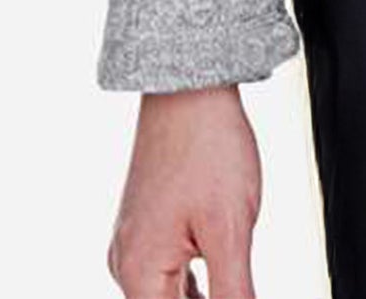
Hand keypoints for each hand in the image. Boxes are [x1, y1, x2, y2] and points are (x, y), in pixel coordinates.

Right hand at [107, 85, 262, 298]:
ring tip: (234, 283)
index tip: (236, 293)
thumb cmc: (207, 146)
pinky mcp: (149, 227)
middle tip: (238, 286)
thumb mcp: (231, 231)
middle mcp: (127, 263)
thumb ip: (233, 294)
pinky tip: (221, 282)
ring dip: (203, 298)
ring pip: (169, 297)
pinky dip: (196, 287)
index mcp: (138, 273)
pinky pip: (169, 275)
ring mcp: (135, 243)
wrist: (191, 88)